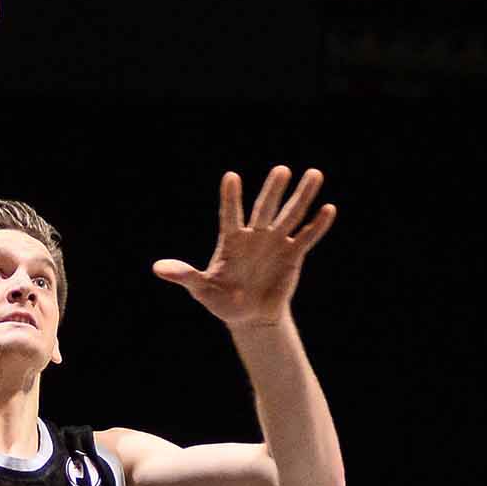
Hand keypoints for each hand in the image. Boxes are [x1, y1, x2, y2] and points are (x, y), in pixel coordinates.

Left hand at [151, 167, 336, 329]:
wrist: (248, 315)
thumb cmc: (221, 300)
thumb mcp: (201, 289)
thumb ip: (185, 276)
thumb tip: (158, 268)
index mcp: (231, 240)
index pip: (230, 215)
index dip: (230, 198)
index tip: (231, 177)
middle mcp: (254, 236)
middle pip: (264, 209)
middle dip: (273, 191)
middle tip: (281, 170)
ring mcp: (275, 243)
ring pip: (289, 216)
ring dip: (301, 196)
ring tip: (314, 173)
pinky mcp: (292, 255)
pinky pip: (306, 238)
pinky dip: (317, 225)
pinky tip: (328, 209)